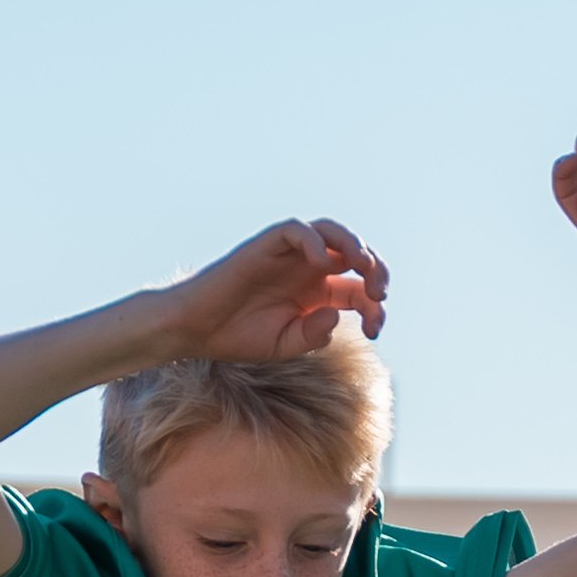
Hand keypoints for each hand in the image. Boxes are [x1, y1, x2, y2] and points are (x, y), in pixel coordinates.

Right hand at [163, 219, 386, 362]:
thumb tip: (336, 315)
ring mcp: (288, 255)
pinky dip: (313, 241)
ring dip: (354, 244)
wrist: (196, 329)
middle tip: (379, 294)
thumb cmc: (239, 336)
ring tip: (363, 266)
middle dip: (376, 270)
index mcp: (318, 293)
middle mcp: (308, 269)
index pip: (359, 289)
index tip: (375, 330)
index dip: (375, 307)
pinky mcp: (266, 245)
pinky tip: (320, 263)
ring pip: (331, 232)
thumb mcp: (285, 345)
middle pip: (354, 254)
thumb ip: (313, 334)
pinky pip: (296, 231)